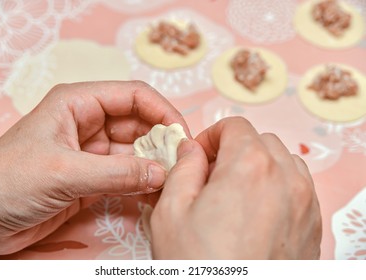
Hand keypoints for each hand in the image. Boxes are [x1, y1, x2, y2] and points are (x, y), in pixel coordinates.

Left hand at [0, 81, 188, 255]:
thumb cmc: (7, 182)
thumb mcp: (64, 173)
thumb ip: (116, 173)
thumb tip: (161, 173)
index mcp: (79, 103)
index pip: (133, 96)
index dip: (162, 111)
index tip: (182, 135)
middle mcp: (89, 123)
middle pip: (139, 124)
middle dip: (162, 141)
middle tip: (183, 163)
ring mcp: (92, 152)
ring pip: (135, 151)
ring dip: (155, 164)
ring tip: (174, 180)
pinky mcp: (92, 178)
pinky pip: (126, 176)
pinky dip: (143, 183)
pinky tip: (157, 192)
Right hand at [151, 117, 321, 258]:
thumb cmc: (199, 266)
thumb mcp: (171, 211)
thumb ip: (183, 168)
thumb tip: (191, 149)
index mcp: (249, 166)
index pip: (235, 126)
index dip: (211, 136)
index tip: (199, 156)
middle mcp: (285, 179)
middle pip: (260, 141)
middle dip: (234, 150)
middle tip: (212, 177)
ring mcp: (305, 203)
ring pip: (284, 162)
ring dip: (259, 166)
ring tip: (236, 193)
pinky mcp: (313, 225)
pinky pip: (298, 188)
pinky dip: (278, 187)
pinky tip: (257, 213)